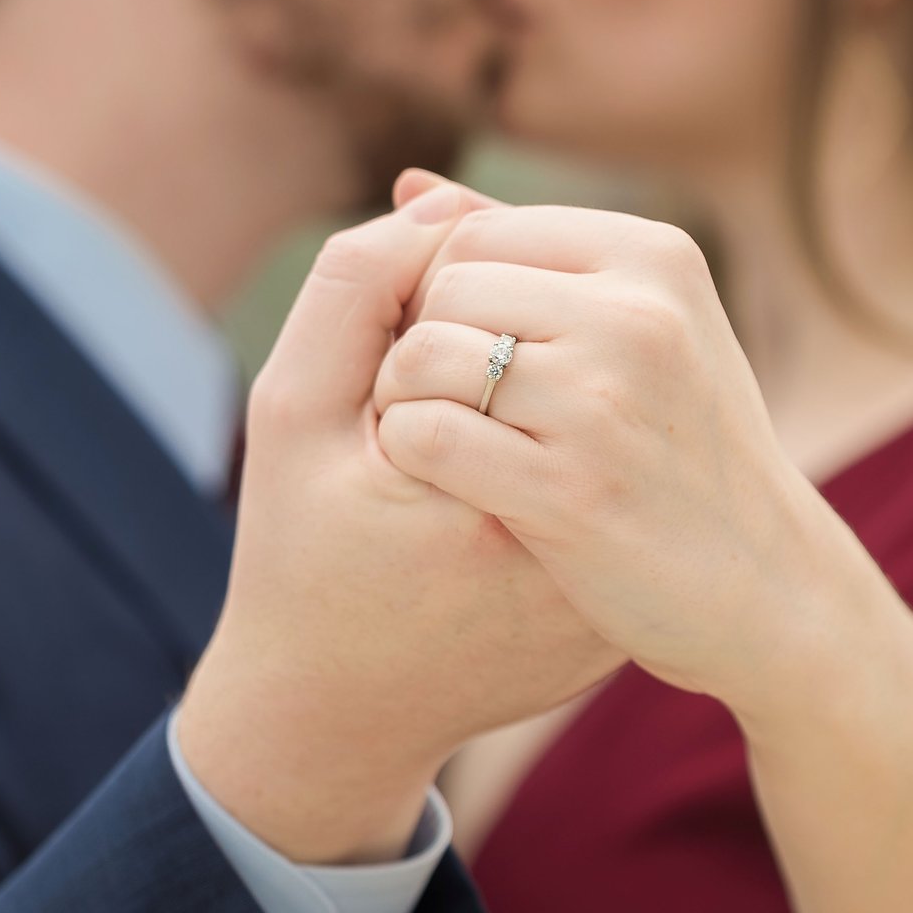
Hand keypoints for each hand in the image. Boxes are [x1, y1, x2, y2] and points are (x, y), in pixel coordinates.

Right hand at [173, 184, 624, 863]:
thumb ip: (350, 295)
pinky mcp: (619, 618)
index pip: (509, 324)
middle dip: (497, 361)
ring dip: (536, 404)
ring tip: (469, 460)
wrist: (333, 717)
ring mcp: (613, 596)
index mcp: (502, 497)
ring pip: (597, 429)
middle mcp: (584, 552)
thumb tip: (440, 196)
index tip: (388, 393)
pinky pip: (601, 493)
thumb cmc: (298, 561)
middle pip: (574, 371)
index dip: (432, 324)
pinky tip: (500, 497)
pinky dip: (555, 468)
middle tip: (424, 431)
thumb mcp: (293, 418)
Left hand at [368, 175, 882, 720]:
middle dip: (425, 344)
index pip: (474, 232)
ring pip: (423, 356)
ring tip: (452, 440)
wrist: (768, 584)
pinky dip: (414, 456)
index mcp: (655, 257)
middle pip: (444, 288)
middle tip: (458, 405)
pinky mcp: (568, 490)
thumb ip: (529, 252)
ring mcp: (603, 403)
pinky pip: (425, 435)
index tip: (472, 356)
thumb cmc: (686, 447)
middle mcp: (635, 315)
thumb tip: (411, 188)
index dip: (444, 295)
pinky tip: (452, 483)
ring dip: (409, 401)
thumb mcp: (642, 327)